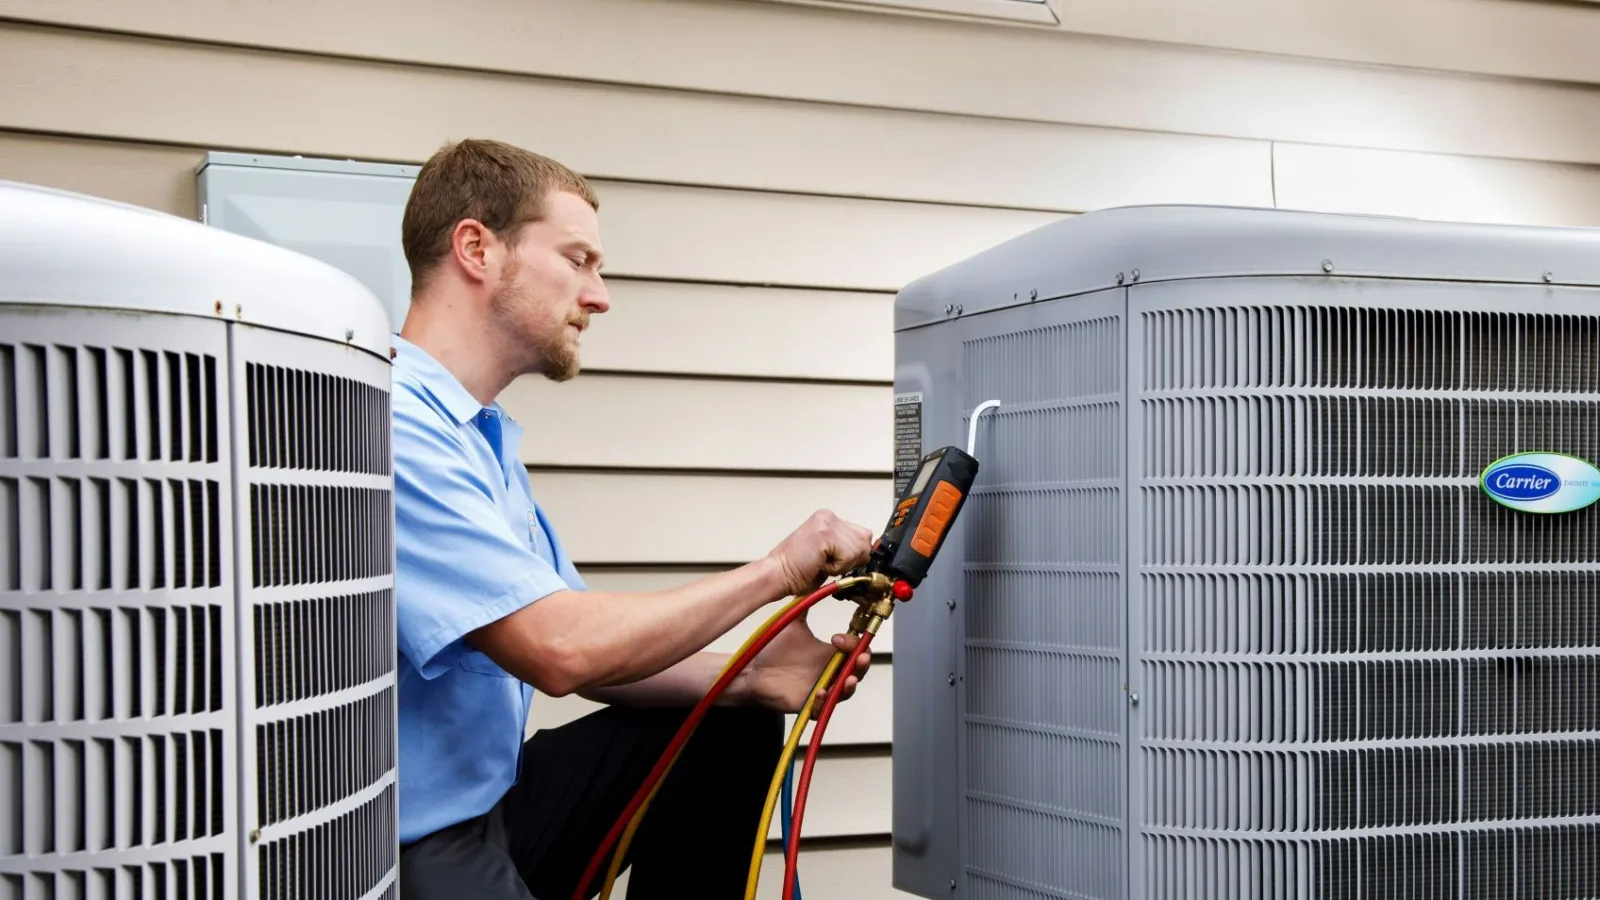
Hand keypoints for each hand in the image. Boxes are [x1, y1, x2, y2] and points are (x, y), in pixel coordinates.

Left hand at [744, 609, 872, 716]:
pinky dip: (823, 702)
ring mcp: (821, 688)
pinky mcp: (808, 702)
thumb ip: (806, 601)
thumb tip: (814, 578)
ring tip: (848, 679)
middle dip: (861, 665)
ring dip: (849, 686)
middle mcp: (828, 671)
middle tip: (859, 657)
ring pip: (844, 691)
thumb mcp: (794, 622)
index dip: (855, 645)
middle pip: (856, 671)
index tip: (839, 638)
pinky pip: (821, 707)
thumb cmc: (772, 649)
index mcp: (828, 654)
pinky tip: (820, 692)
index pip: (853, 650)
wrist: (751, 669)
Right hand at [765, 510, 873, 596]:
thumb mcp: (828, 554)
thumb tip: (867, 552)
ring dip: (842, 565)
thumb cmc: (797, 569)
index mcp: (828, 519)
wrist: (776, 575)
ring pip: (858, 550)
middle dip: (851, 559)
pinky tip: (819, 564)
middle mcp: (828, 516)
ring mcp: (826, 523)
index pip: (863, 535)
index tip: (836, 561)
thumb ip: (847, 548)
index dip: (854, 554)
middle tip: (826, 563)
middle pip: (864, 540)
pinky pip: (848, 556)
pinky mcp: (824, 533)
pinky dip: (836, 568)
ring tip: (821, 563)